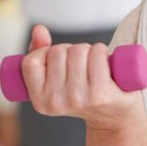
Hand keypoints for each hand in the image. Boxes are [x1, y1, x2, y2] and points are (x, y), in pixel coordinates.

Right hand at [22, 25, 145, 129]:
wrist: (115, 116)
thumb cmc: (84, 93)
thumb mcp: (56, 80)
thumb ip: (40, 53)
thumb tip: (38, 29)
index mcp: (40, 101)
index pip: (31, 61)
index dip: (45, 52)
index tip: (59, 60)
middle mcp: (56, 102)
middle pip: (58, 51)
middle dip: (71, 50)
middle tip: (81, 64)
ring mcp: (78, 98)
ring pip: (78, 50)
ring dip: (88, 50)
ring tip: (93, 64)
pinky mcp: (100, 93)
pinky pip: (97, 54)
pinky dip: (102, 51)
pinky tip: (105, 62)